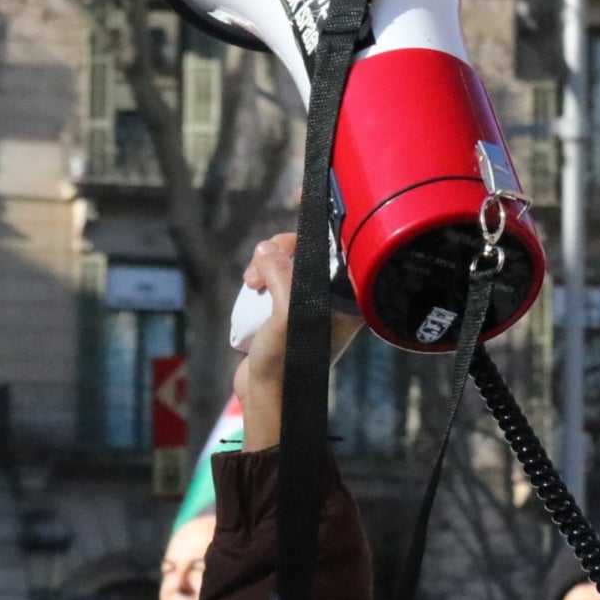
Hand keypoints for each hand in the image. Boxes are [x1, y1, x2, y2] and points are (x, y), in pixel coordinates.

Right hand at [234, 233, 365, 451]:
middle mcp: (336, 300)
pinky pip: (277, 281)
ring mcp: (313, 306)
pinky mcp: (292, 313)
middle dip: (279, 253)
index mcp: (349, 299)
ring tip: (250, 284)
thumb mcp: (287, 313)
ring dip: (266, 266)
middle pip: (309, 252)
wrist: (269, 398)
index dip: (316, 227)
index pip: (337, 248)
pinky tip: (251, 290)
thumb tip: (266, 249)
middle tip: (258, 270)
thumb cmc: (287, 362)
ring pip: (289, 264)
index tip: (299, 201)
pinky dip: (263, 280)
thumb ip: (281, 275)